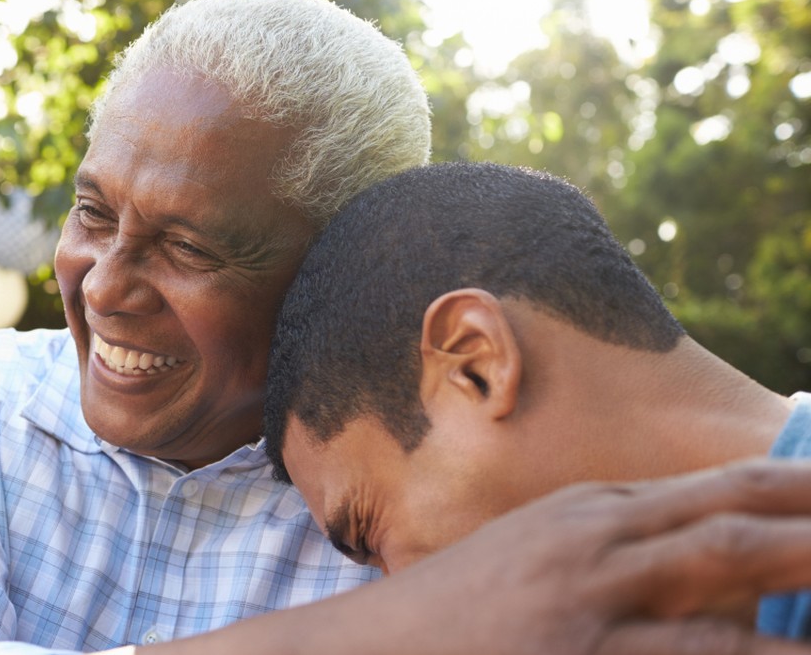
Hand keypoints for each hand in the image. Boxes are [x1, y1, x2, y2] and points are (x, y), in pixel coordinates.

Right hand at [143, 459, 810, 654]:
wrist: (363, 653)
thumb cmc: (455, 616)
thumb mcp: (538, 559)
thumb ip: (616, 549)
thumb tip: (712, 571)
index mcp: (590, 511)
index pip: (723, 489)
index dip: (805, 490)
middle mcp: (594, 542)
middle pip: (737, 525)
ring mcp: (584, 603)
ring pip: (724, 583)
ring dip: (803, 580)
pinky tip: (787, 650)